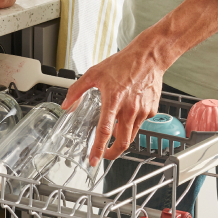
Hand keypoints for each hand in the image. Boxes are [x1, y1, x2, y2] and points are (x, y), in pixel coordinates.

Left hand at [61, 40, 164, 165]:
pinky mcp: (151, 111)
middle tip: (105, 155)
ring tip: (115, 129)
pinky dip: (132, 124)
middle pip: (122, 143)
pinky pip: (139, 124)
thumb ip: (77, 90)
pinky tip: (129, 112)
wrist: (149, 56)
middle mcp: (129, 109)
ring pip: (131, 135)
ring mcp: (142, 111)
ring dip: (121, 138)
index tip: (94, 160)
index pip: (104, 131)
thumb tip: (66, 105)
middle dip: (112, 154)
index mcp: (113, 100)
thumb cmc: (124, 63)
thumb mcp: (94, 73)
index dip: (98, 149)